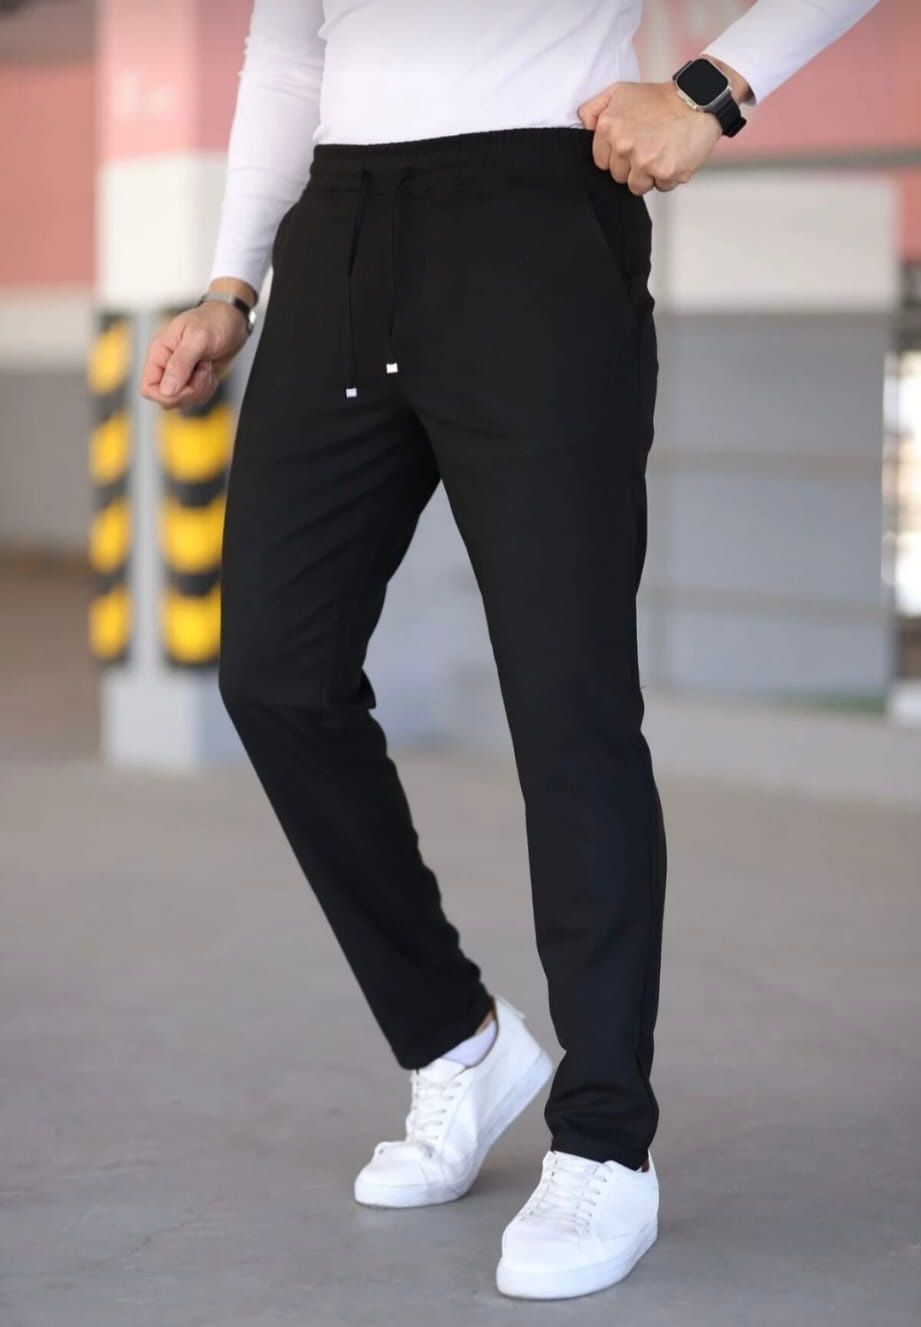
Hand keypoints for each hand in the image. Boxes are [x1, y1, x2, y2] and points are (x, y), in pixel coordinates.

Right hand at [140, 296, 250, 410]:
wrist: (233, 319)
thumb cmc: (214, 320)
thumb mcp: (197, 338)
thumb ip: (180, 363)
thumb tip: (166, 389)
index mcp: (159, 353)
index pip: (148, 388)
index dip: (165, 394)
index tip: (185, 383)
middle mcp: (166, 366)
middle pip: (167, 399)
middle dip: (189, 391)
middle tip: (202, 370)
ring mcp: (181, 375)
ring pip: (184, 401)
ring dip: (200, 389)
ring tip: (206, 366)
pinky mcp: (194, 380)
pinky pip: (197, 398)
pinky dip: (207, 389)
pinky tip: (210, 371)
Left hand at [578, 80, 721, 195]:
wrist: (697, 99)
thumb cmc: (660, 98)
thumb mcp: (620, 92)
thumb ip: (594, 109)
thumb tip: (583, 125)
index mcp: (609, 127)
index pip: (602, 162)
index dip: (618, 156)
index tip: (632, 144)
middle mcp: (624, 145)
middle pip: (619, 176)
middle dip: (633, 166)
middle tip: (650, 146)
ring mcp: (644, 161)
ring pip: (638, 186)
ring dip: (650, 175)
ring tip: (662, 151)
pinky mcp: (665, 173)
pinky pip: (662, 187)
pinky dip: (669, 176)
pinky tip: (675, 156)